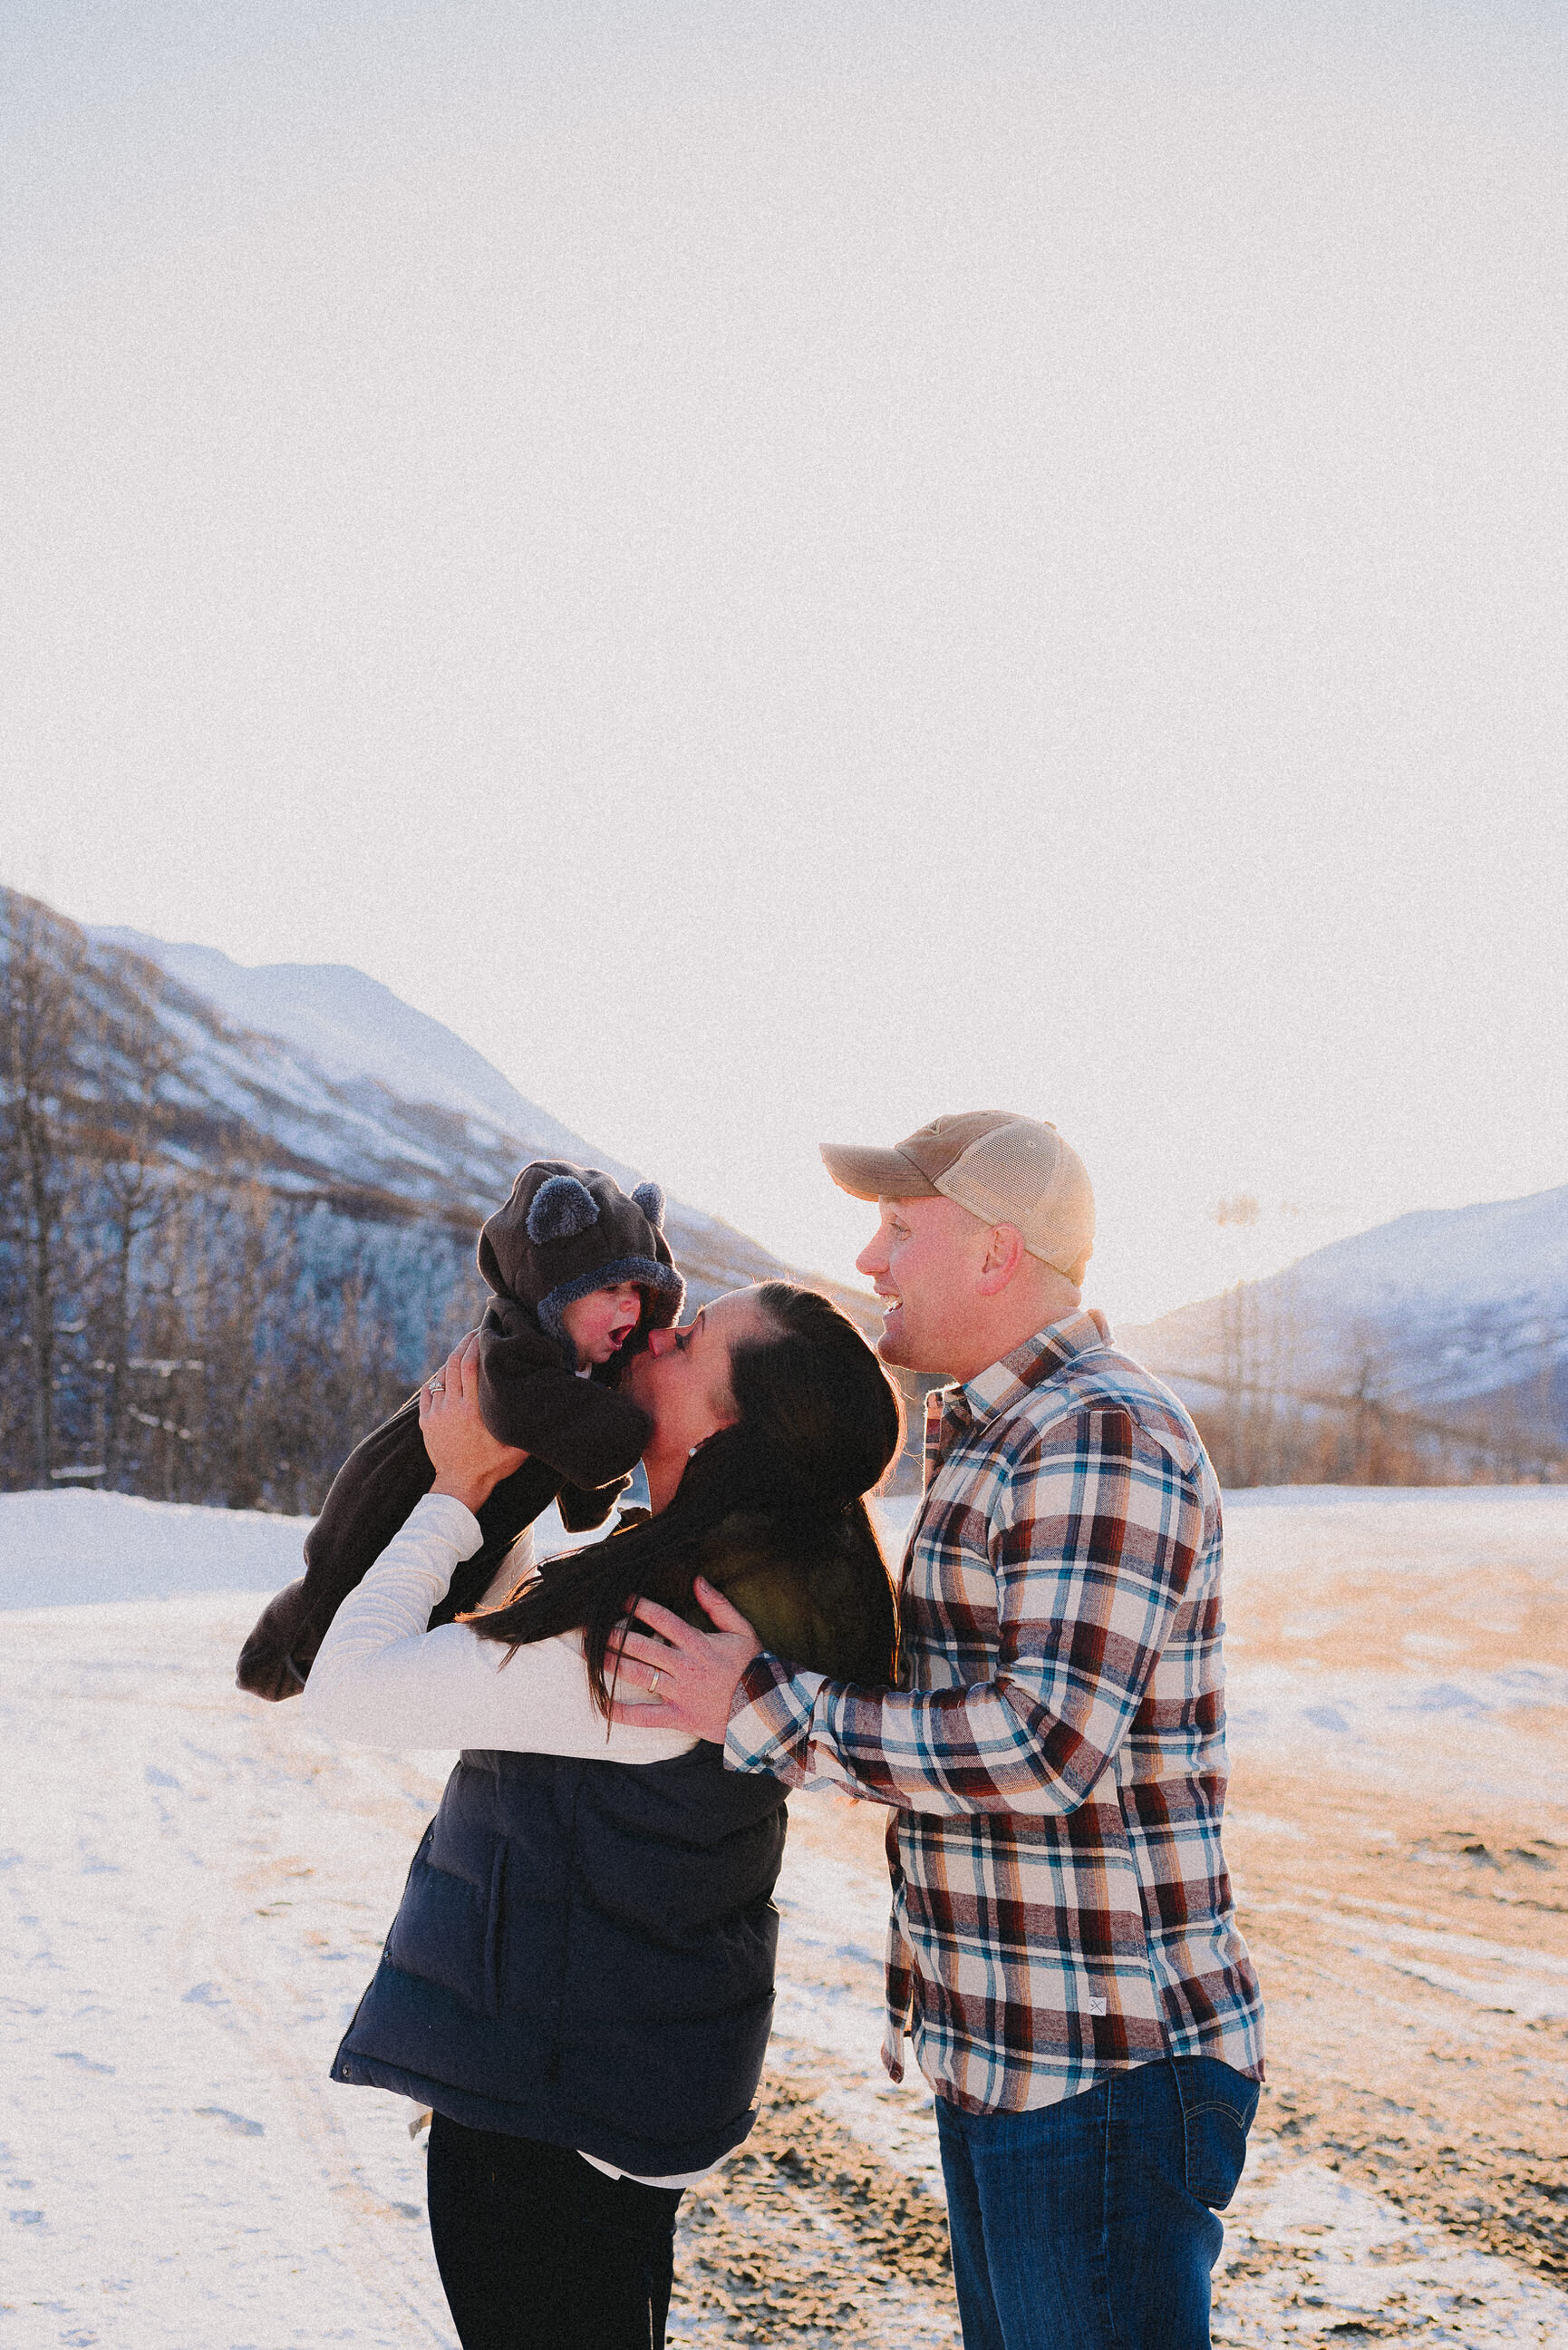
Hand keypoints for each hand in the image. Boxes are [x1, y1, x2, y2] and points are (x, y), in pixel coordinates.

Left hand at [419, 1333, 528, 1513]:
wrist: (460, 1486)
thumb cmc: (491, 1467)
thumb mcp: (516, 1448)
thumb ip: (527, 1427)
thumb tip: (548, 1408)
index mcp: (474, 1408)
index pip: (470, 1365)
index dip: (475, 1344)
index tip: (483, 1332)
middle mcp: (453, 1406)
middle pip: (454, 1363)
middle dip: (464, 1344)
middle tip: (475, 1334)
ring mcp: (436, 1413)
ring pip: (441, 1375)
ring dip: (451, 1360)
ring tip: (464, 1352)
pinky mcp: (426, 1421)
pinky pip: (428, 1391)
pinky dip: (437, 1379)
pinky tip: (446, 1375)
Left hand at [606, 1579, 762, 1743]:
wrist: (766, 1708)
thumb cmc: (753, 1667)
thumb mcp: (742, 1630)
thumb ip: (719, 1605)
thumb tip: (698, 1581)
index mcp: (697, 1643)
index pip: (661, 1619)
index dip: (638, 1607)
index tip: (619, 1599)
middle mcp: (684, 1666)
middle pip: (640, 1646)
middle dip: (613, 1636)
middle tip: (591, 1628)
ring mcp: (679, 1692)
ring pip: (638, 1675)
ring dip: (610, 1664)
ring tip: (590, 1655)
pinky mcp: (678, 1717)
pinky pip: (645, 1716)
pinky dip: (621, 1712)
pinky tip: (602, 1705)